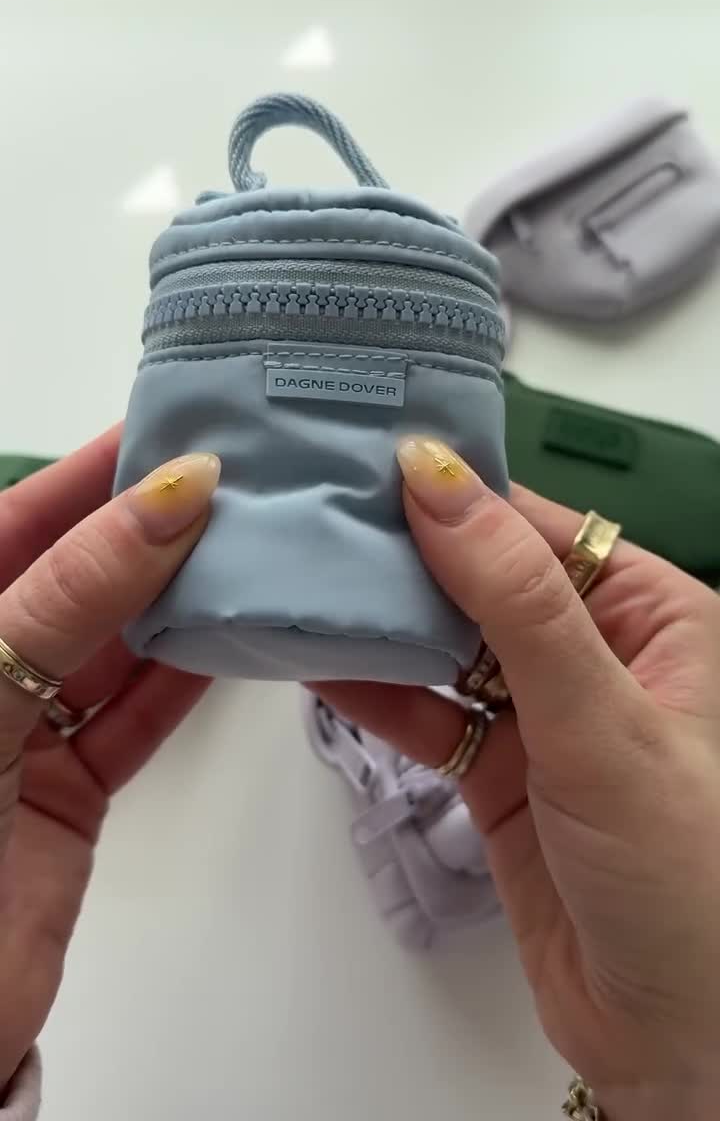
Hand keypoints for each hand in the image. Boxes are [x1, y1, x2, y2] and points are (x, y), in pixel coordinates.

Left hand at [0, 429, 219, 1088]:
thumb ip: (71, 591)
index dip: (97, 468)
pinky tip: (240, 631)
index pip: (20, 515)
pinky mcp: (70, 788)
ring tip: (258, 540)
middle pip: (79, 571)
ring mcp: (24, 726)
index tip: (176, 424)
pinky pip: (140, 713)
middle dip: (155, 524)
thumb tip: (170, 496)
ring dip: (184, 597)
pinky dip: (190, 676)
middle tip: (240, 473)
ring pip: (119, 639)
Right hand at [314, 438, 719, 1120]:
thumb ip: (518, 602)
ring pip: (450, 645)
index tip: (376, 465)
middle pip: (487, 580)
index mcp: (658, 617)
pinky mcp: (502, 775)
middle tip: (321, 520)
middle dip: (410, 556)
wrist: (678, 1037)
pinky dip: (377, 692)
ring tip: (308, 583)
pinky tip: (322, 663)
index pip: (544, 530)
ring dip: (385, 623)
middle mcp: (602, 657)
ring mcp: (548, 718)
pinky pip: (430, 713)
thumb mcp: (604, 720)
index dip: (462, 496)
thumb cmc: (692, 879)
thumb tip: (442, 486)